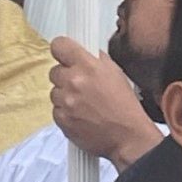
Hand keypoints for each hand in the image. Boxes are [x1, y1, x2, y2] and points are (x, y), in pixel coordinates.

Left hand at [50, 35, 161, 168]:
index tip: (64, 54)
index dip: (61, 50)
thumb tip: (82, 52)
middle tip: (80, 85)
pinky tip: (80, 115)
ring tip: (83, 104)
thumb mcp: (115, 72)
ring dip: (65, 96)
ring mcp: (66, 101)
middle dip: (65, 76)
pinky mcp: (62, 119)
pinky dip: (65, 112)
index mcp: (88, 66)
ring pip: (54, 92)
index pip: (59, 45)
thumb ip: (95, 59)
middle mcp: (74, 81)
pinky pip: (56, 110)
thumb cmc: (124, 106)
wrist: (127, 136)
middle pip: (54, 71)